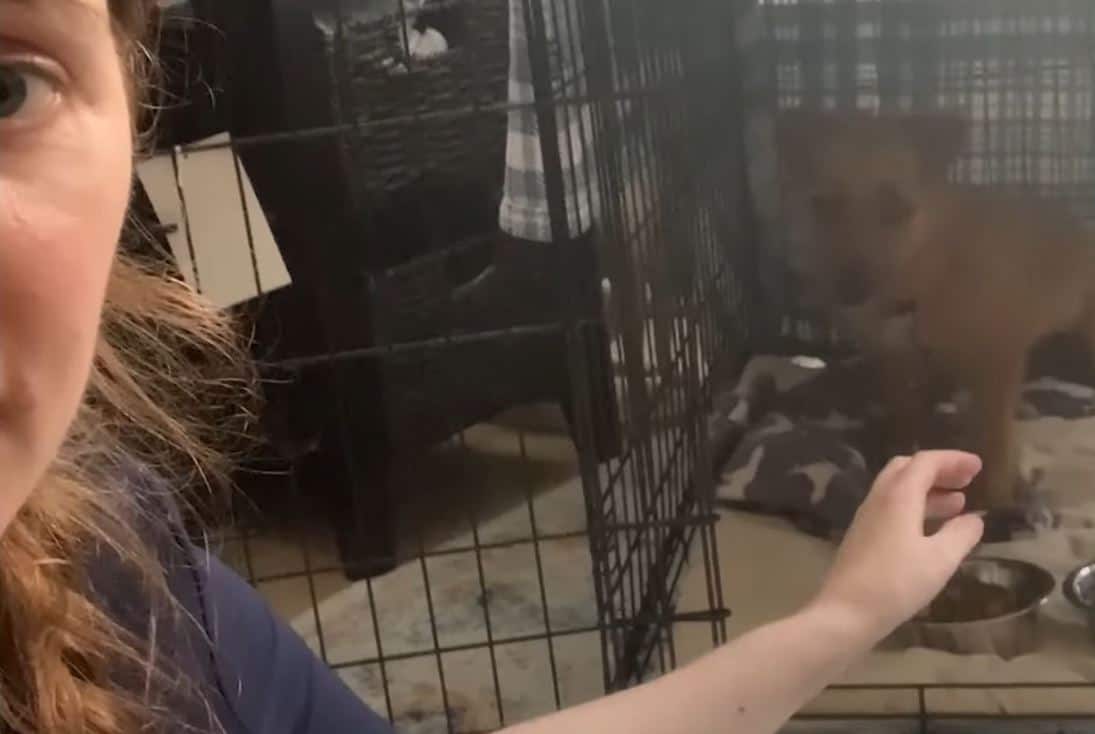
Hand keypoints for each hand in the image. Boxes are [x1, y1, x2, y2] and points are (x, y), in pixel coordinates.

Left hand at [812, 451, 984, 644]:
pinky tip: (931, 528)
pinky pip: (891, 508)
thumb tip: (975, 519)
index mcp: (898, 496)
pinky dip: (914, 507)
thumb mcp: (940, 559)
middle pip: (907, 469)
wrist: (845, 611)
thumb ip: (961, 534)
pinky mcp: (862, 536)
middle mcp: (878, 499)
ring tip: (958, 504)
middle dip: (938, 470)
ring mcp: (866, 517)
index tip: (978, 466)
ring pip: (898, 489)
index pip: (926, 462)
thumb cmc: (897, 583)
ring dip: (927, 490)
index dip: (953, 460)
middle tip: (966, 481)